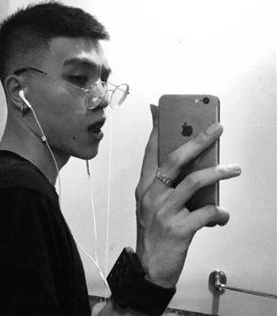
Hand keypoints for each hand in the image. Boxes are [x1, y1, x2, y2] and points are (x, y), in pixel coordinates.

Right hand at [135, 105, 240, 287]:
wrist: (149, 267)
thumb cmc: (153, 233)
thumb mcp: (153, 205)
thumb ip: (166, 186)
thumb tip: (193, 168)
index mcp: (144, 187)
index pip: (150, 152)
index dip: (157, 130)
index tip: (161, 111)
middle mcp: (152, 195)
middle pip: (175, 160)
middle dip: (197, 140)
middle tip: (215, 129)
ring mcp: (165, 212)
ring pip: (194, 182)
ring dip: (218, 173)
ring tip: (234, 169)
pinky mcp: (179, 229)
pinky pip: (207, 213)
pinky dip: (220, 212)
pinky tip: (223, 215)